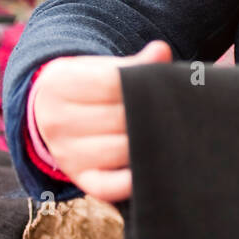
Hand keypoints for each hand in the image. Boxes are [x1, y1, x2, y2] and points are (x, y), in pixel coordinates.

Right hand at [31, 40, 172, 201]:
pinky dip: (133, 180)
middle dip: (153, 113)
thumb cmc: (87, 87)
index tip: (169, 82)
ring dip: (151, 142)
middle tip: (186, 110)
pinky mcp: (81, 179)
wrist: (51, 115)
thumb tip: (161, 51)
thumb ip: (132, 63)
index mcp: (61, 84)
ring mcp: (67, 154)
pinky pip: (109, 186)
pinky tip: (155, 168)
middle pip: (120, 117)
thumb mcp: (100, 67)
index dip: (144, 83)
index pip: (112, 83)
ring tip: (178, 132)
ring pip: (121, 149)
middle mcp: (58, 122)